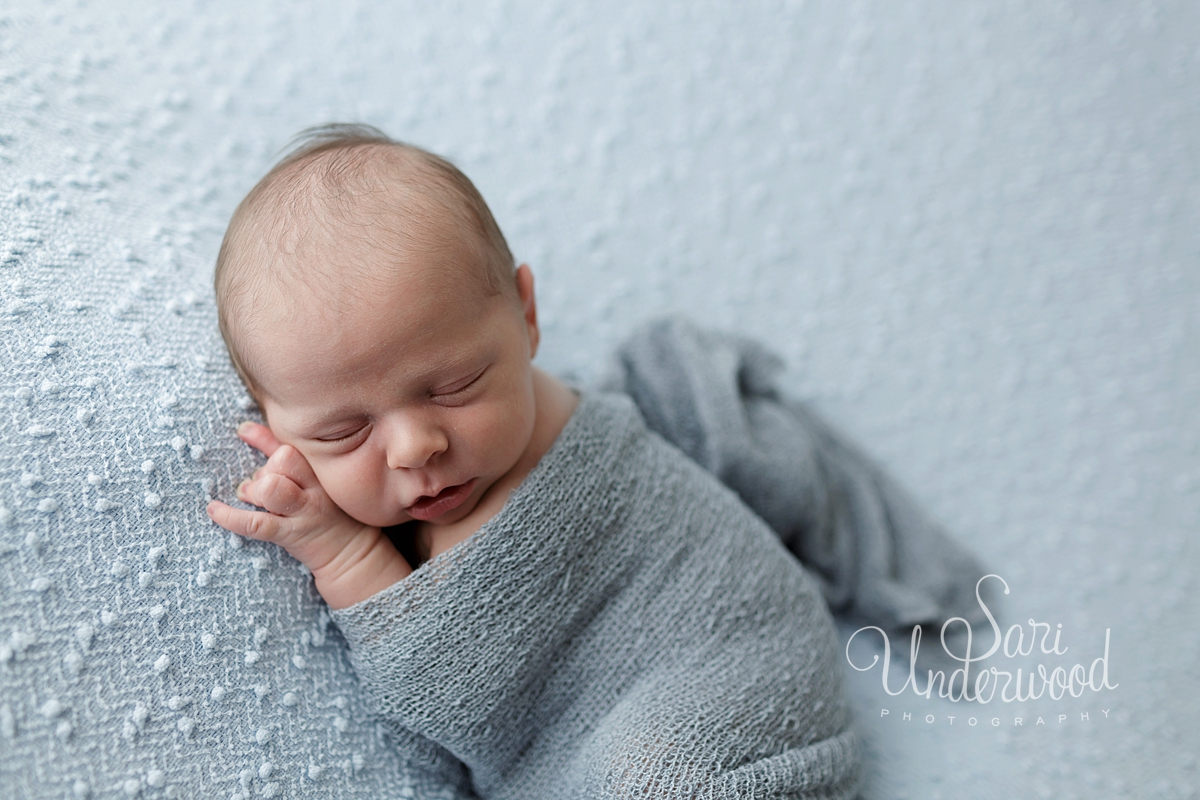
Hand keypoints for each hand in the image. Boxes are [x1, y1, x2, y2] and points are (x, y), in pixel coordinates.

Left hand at [206, 421, 411, 607]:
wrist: (353, 554)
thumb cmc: (331, 513)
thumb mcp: (317, 480)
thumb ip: (288, 457)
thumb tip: (249, 432)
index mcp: (322, 471)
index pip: (292, 446)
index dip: (264, 438)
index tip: (243, 431)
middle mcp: (315, 487)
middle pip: (283, 461)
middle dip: (265, 470)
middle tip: (262, 486)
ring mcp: (305, 511)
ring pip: (271, 488)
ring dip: (254, 491)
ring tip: (251, 498)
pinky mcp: (293, 534)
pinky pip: (256, 523)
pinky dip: (230, 517)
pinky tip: (213, 509)